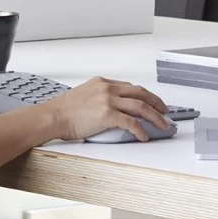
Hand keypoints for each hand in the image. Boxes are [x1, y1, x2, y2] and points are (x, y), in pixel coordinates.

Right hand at [42, 76, 169, 141]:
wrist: (52, 116)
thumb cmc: (63, 110)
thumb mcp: (84, 95)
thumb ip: (99, 97)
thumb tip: (112, 109)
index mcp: (102, 82)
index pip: (130, 87)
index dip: (144, 95)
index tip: (151, 102)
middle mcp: (107, 88)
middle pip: (141, 92)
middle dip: (156, 102)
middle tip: (165, 111)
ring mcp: (108, 100)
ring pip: (140, 106)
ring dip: (155, 116)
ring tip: (162, 124)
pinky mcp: (107, 114)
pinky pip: (130, 122)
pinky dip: (140, 129)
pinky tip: (144, 136)